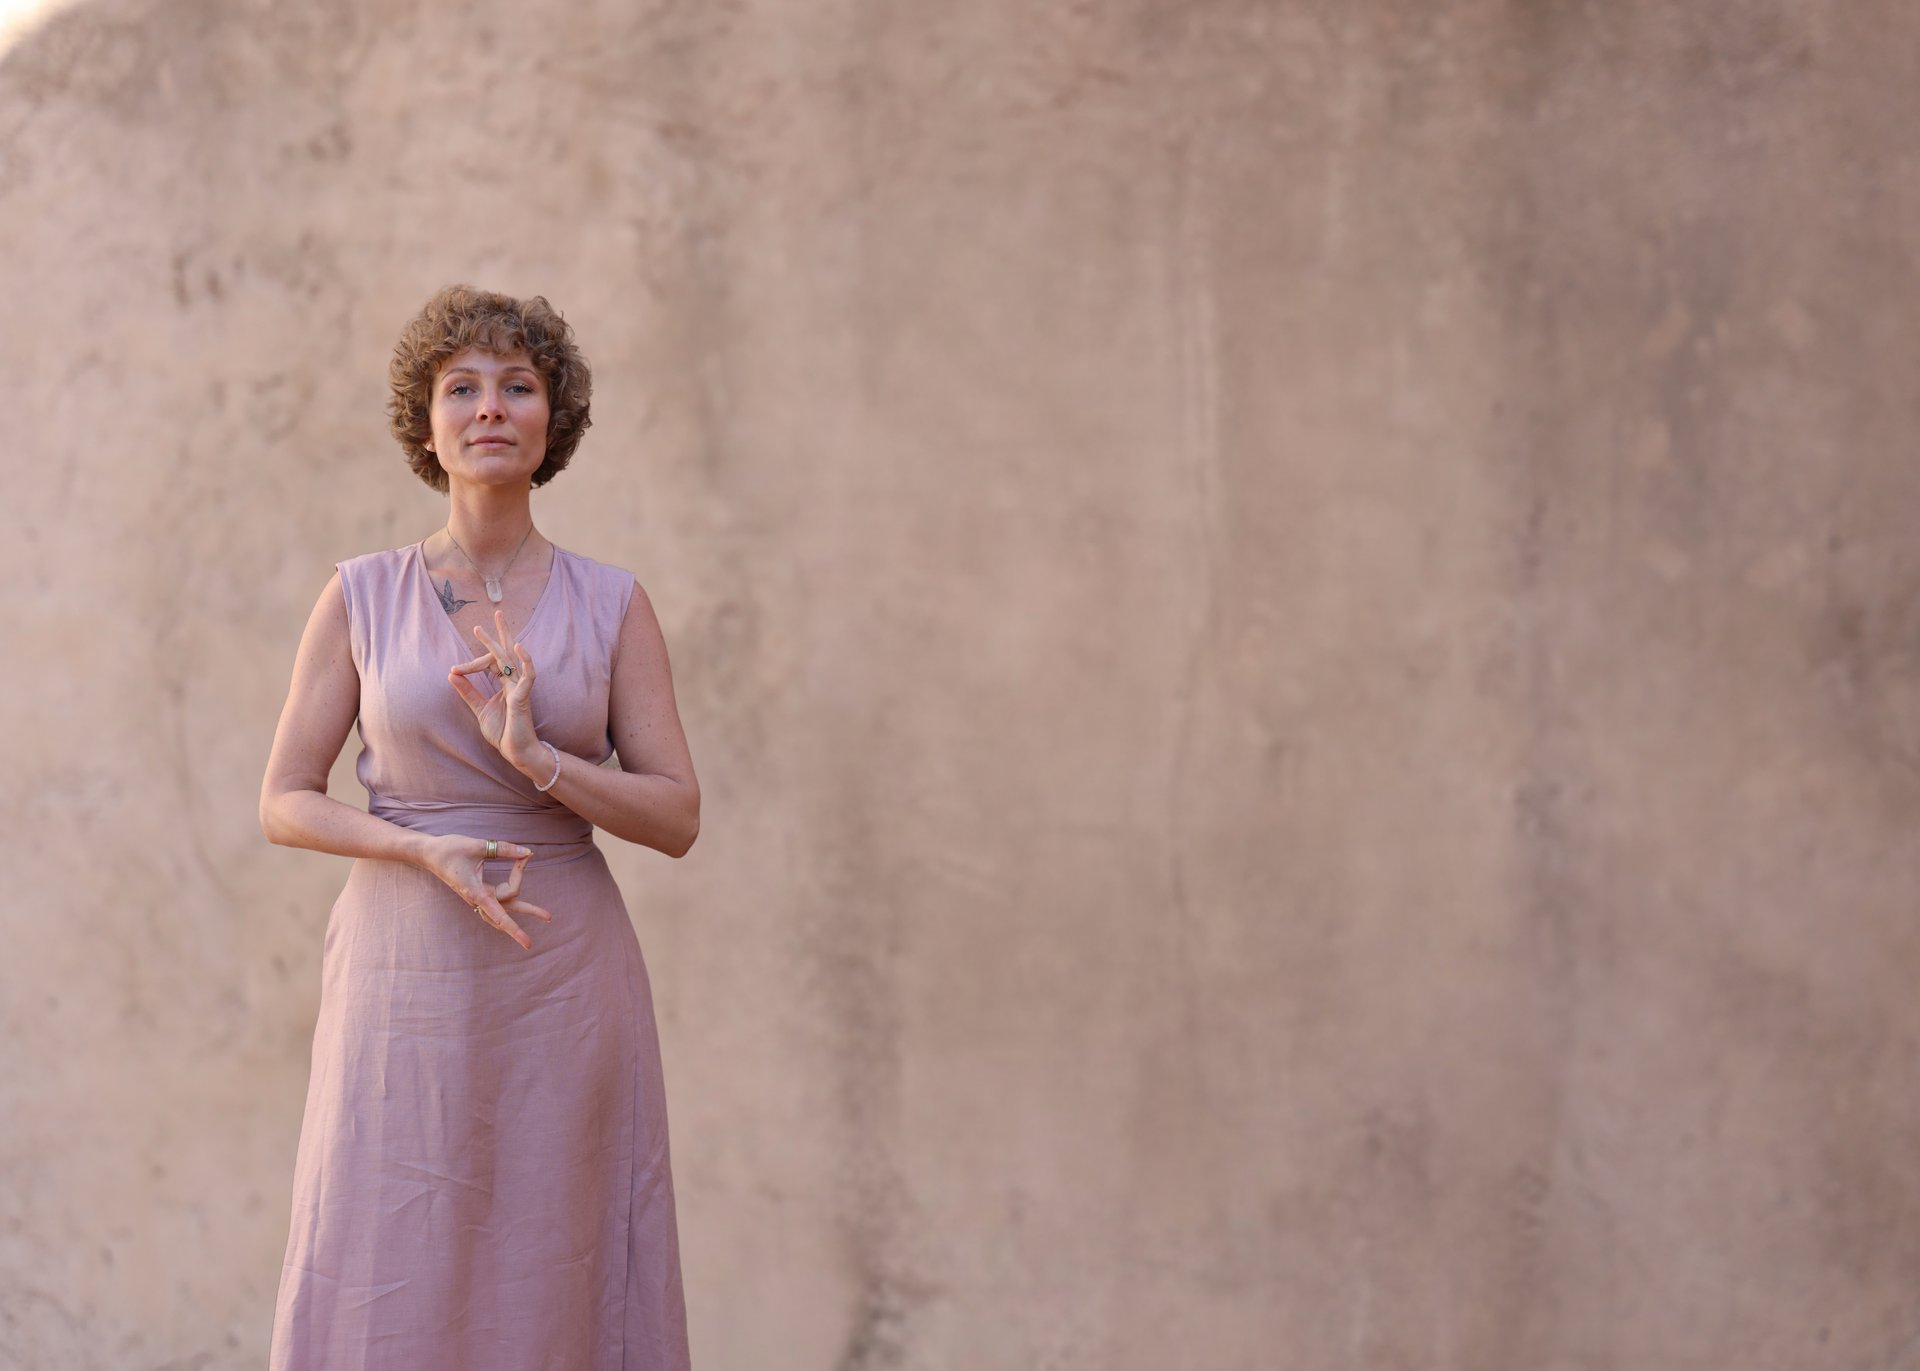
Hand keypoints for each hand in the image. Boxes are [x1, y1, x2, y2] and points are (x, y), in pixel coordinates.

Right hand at [415, 834, 553, 949]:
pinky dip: (509, 905)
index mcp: (477, 893)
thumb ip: (503, 849)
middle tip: (550, 917)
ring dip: (522, 911)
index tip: (526, 878)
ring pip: (503, 910)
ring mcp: (477, 897)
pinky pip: (497, 903)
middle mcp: (478, 899)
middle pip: (509, 908)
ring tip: (543, 914)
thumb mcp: (478, 846)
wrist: (429, 854)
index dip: (518, 919)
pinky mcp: (477, 893)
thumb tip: (528, 853)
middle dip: (530, 911)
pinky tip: (516, 908)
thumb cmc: (450, 850)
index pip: (503, 912)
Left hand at [449, 608, 542, 770]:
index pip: (492, 664)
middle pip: (507, 653)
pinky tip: (519, 647)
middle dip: (500, 633)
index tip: (455, 668)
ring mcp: (520, 688)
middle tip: (496, 612)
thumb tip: (451, 674)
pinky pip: (528, 675)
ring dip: (505, 639)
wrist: (517, 751)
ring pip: (513, 659)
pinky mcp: (524, 696)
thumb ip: (467, 692)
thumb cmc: (503, 732)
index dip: (473, 662)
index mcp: (505, 686)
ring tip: (499, 621)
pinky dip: (525, 660)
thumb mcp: (479, 709)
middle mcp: (514, 683)